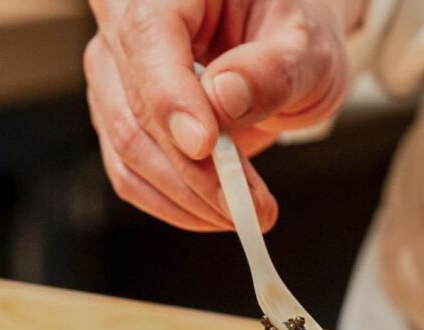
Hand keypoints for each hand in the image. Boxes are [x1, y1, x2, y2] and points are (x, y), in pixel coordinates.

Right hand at [84, 0, 358, 230]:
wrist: (282, 40)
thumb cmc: (292, 29)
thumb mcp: (307, 45)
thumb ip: (271, 70)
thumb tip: (224, 98)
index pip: (149, 41)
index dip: (171, 100)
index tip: (206, 147)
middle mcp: (125, 23)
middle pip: (134, 108)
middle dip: (194, 170)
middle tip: (250, 205)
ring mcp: (115, 73)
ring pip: (128, 149)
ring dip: (187, 196)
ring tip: (247, 210)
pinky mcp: (120, 116)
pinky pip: (130, 172)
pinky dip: (174, 203)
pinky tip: (216, 211)